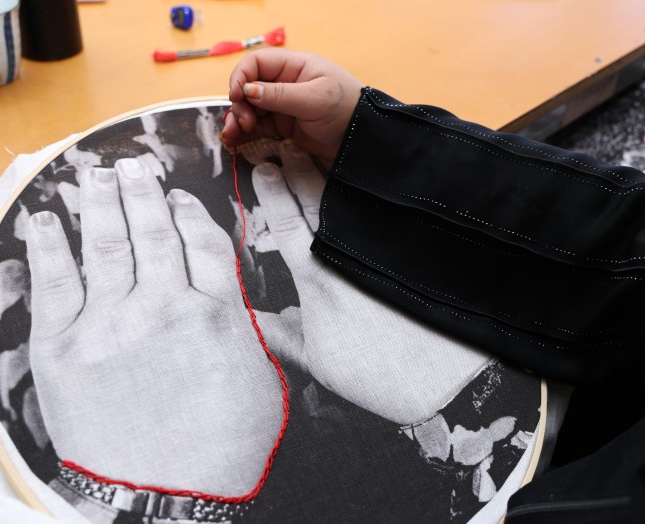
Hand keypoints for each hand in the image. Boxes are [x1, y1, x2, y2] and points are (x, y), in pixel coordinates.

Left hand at [25, 154, 282, 495]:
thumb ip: (246, 330)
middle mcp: (163, 305)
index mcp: (213, 312)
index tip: (176, 196)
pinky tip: (45, 218)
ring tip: (96, 173)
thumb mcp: (262, 383)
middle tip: (132, 165)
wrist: (165, 500)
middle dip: (142, 191)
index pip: (200, 241)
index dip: (186, 211)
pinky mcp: (63, 348)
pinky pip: (54, 282)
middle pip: (153, 230)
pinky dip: (49, 245)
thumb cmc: (222, 451)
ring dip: (101, 201)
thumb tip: (228, 299)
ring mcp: (111, 322)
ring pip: (106, 243)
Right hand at [221, 49, 362, 168]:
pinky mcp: (284, 126)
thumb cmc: (346, 111)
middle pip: (249, 88)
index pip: (257, 64)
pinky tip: (234, 141)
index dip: (241, 77)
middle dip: (240, 104)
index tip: (237, 97)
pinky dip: (244, 133)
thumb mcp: (313, 100)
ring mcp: (283, 106)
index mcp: (294, 67)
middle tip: (245, 122)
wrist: (362, 141)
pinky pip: (258, 127)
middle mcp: (285, 83)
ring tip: (232, 136)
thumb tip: (247, 91)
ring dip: (237, 120)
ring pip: (250, 109)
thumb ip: (279, 95)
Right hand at [252, 142, 491, 424]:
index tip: (266, 166)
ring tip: (316, 154)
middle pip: (314, 203)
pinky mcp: (401, 259)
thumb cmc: (372, 374)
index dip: (273, 192)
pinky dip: (364, 201)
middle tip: (287, 143)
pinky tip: (361, 190)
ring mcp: (375, 255)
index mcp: (317, 279)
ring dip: (328, 178)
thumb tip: (263, 324)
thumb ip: (287, 338)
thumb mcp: (318, 362)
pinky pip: (377, 221)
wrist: (434, 381)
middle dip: (298, 170)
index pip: (286, 223)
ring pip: (346, 206)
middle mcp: (344, 257)